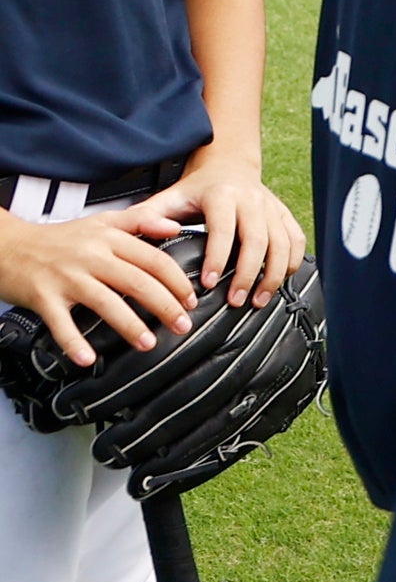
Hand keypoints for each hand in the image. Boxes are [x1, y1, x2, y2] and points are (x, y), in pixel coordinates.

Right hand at [0, 212, 193, 367]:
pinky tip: (88, 359)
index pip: (154, 260)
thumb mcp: (101, 221)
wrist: (7, 245)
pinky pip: (61, 323)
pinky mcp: (43, 297)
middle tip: (182, 325)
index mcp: (109, 239)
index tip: (192, 300)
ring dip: (130, 326)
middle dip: (165, 306)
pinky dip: (74, 342)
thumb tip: (175, 228)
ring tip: (148, 343)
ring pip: (106, 303)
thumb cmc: (57, 239)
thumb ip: (140, 221)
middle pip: (137, 282)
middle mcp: (91, 257)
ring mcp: (67, 277)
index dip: (177, 281)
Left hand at [136, 152, 303, 307]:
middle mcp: (252, 199)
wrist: (227, 166)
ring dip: (274, 274)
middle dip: (248, 274)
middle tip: (235, 301)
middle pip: (258, 240)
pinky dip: (293, 262)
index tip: (209, 284)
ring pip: (282, 242)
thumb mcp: (167, 198)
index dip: (218, 258)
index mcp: (222, 195)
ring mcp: (271, 206)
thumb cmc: (194, 190)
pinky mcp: (284, 213)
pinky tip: (281, 280)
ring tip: (258, 300)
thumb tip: (144, 238)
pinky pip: (296, 239)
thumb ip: (147, 217)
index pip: (223, 229)